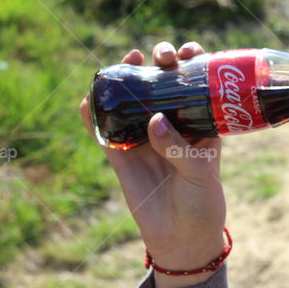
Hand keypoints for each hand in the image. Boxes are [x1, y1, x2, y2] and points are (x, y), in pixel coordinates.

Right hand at [80, 42, 226, 287]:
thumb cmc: (202, 200)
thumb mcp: (201, 171)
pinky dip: (92, 116)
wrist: (183, 236)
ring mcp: (143, 136)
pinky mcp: (121, 155)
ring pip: (131, 99)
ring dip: (126, 77)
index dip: (193, 61)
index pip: (196, 83)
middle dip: (162, 61)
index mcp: (198, 121)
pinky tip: (86, 101)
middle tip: (162, 56)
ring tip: (128, 59)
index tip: (190, 51)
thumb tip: (154, 120)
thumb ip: (180, 146)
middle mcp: (170, 122)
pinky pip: (104, 132)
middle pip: (163, 82)